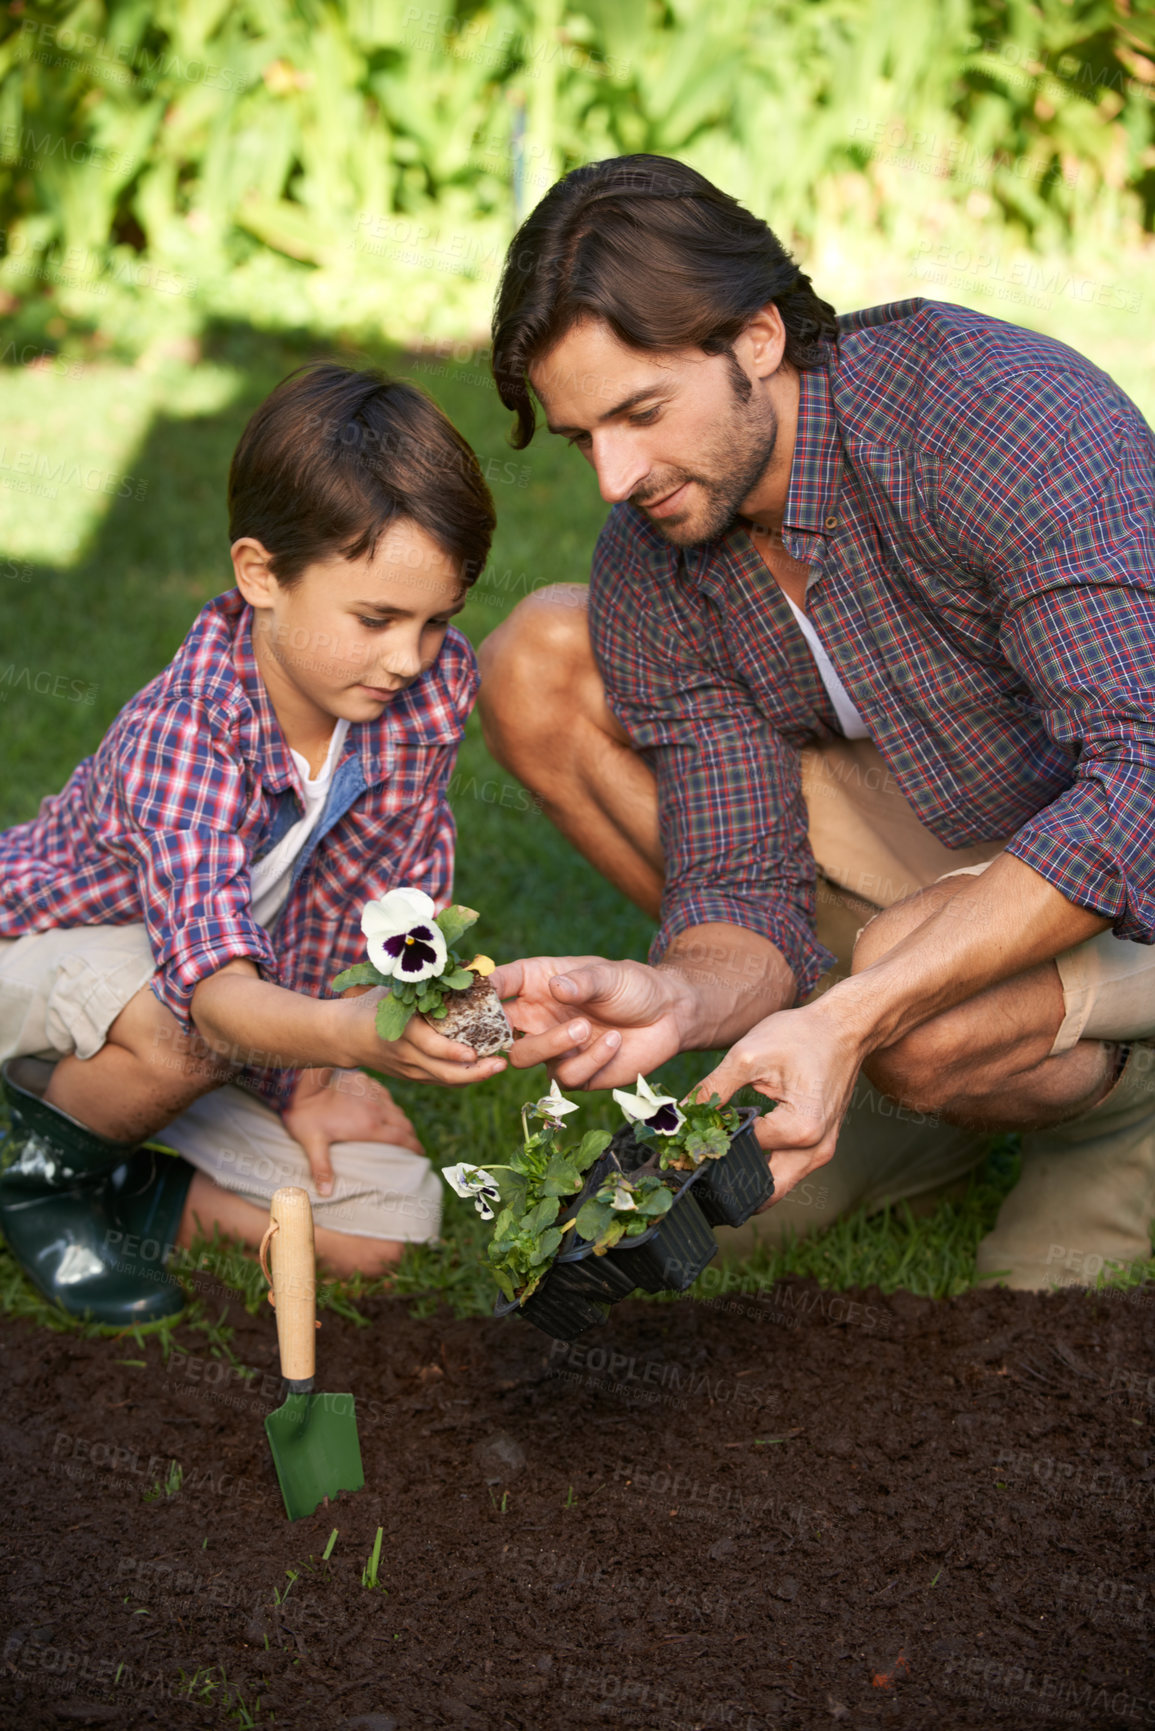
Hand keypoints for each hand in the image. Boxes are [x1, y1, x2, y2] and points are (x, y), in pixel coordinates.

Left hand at [282, 1067, 423, 1195]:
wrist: (303, 1080)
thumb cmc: (306, 1113)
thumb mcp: (312, 1142)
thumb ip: (321, 1167)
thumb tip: (325, 1193)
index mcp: (369, 1126)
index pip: (402, 1138)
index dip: (414, 1146)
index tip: (421, 1154)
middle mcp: (377, 1109)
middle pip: (404, 1124)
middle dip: (411, 1136)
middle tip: (413, 1146)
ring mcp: (373, 1093)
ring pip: (397, 1109)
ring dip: (402, 1121)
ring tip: (401, 1131)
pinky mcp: (367, 1082)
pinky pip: (386, 1096)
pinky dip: (391, 1106)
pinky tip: (385, 1111)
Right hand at [336, 988, 508, 1085]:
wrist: (341, 1036)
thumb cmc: (370, 1005)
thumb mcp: (392, 994)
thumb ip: (420, 990)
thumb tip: (456, 971)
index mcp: (400, 1031)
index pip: (430, 1046)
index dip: (452, 1052)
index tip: (474, 1052)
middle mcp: (406, 1055)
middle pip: (444, 1072)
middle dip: (475, 1072)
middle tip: (500, 1064)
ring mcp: (408, 1070)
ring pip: (445, 1080)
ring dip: (473, 1077)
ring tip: (499, 1066)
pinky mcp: (411, 1077)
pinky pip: (439, 1080)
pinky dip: (461, 1077)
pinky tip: (481, 1069)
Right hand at [488, 955, 691, 1088]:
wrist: (670, 1016)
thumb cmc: (634, 986)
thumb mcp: (609, 975)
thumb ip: (583, 982)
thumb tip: (556, 988)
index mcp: (536, 984)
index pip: (499, 985)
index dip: (485, 990)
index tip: (483, 993)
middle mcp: (538, 1017)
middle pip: (497, 1030)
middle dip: (495, 1032)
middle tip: (510, 1027)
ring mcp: (554, 1048)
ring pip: (524, 1056)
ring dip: (552, 1044)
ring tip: (583, 1028)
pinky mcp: (576, 1073)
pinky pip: (566, 1075)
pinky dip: (589, 1059)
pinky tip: (614, 1041)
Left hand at [692, 1000, 864, 1203]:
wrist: (843, 1027)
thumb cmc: (802, 1036)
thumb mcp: (747, 1056)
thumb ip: (712, 1089)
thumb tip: (681, 1113)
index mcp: (799, 1130)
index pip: (741, 1152)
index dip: (711, 1144)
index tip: (689, 1138)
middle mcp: (816, 1150)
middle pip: (764, 1190)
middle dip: (729, 1182)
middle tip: (699, 1165)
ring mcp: (822, 1151)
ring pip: (777, 1184)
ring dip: (747, 1174)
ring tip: (717, 1152)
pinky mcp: (821, 1145)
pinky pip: (788, 1168)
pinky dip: (764, 1163)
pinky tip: (742, 1143)